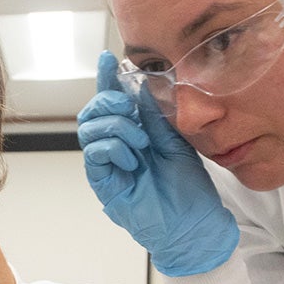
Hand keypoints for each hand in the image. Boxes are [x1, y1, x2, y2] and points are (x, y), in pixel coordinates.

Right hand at [76, 51, 237, 275]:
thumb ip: (156, 116)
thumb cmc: (190, 189)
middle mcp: (118, 147)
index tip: (109, 59)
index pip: (115, 102)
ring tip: (140, 142)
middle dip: (108, 101)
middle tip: (129, 108)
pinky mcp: (105, 184)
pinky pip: (94, 155)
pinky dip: (112, 147)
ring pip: (89, 129)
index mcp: (136, 134)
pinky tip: (132, 159)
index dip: (108, 80)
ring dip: (115, 126)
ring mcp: (109, 166)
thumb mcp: (176, 141)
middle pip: (93, 112)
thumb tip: (141, 86)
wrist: (195, 224)